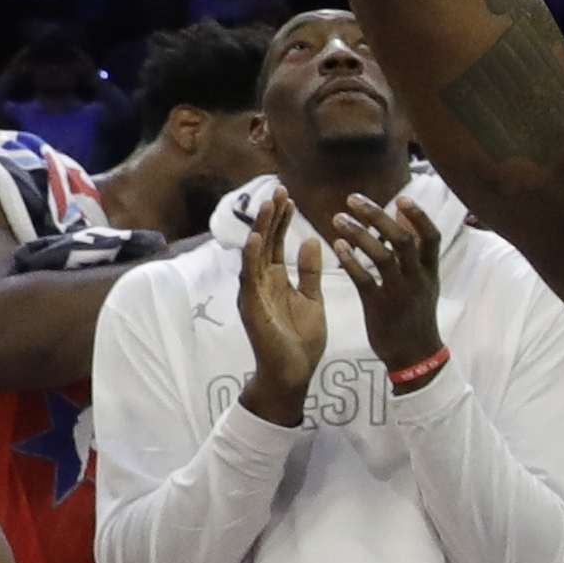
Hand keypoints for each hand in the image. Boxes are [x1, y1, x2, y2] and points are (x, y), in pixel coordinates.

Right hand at [234, 207, 325, 426]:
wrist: (292, 373)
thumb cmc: (300, 339)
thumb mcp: (312, 299)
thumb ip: (310, 272)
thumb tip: (312, 240)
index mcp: (276, 279)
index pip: (276, 243)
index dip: (282, 220)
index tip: (289, 197)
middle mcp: (261, 282)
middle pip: (264, 242)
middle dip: (271, 216)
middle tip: (278, 189)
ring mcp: (253, 293)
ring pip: (254, 254)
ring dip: (260, 229)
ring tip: (268, 205)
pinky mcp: (252, 307)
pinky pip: (250, 278)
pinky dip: (251, 257)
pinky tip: (255, 239)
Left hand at [324, 193, 442, 368]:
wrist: (415, 353)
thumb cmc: (415, 314)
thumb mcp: (423, 281)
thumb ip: (414, 249)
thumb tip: (404, 215)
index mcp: (429, 271)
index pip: (431, 236)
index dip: (418, 216)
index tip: (400, 197)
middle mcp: (417, 278)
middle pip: (403, 240)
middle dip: (378, 217)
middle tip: (353, 200)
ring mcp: (399, 292)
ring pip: (383, 256)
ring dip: (359, 234)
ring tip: (337, 219)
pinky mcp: (380, 306)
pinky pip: (364, 279)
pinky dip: (350, 261)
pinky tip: (336, 247)